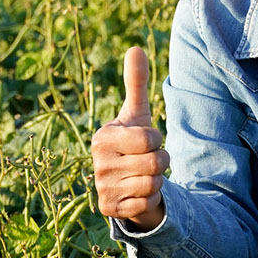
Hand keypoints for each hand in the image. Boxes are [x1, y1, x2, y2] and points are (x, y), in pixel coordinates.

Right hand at [91, 47, 168, 231]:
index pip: (149, 138)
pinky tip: (137, 194)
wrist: (124, 183)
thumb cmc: (132, 143)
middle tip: (147, 160)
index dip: (156, 140)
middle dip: (160, 161)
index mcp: (102, 137)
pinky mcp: (110, 210)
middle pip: (155, 163)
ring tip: (142, 176)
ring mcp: (102, 188)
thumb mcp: (136, 114)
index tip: (145, 142)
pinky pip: (146, 204)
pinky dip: (148, 200)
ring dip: (156, 182)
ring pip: (153, 185)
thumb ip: (136, 83)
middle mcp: (97, 163)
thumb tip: (135, 47)